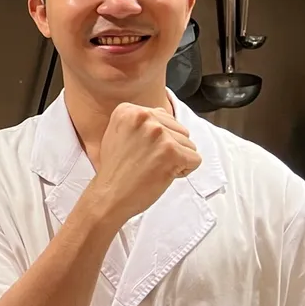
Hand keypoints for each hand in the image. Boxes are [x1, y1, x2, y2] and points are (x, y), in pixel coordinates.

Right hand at [86, 103, 200, 223]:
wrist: (109, 195)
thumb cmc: (116, 170)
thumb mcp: (118, 133)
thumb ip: (140, 122)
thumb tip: (164, 114)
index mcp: (129, 110)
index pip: (164, 117)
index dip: (157, 139)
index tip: (139, 150)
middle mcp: (144, 116)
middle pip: (179, 129)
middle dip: (169, 147)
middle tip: (147, 161)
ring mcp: (159, 133)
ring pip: (189, 144)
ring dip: (176, 159)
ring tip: (153, 168)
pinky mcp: (172, 151)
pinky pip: (195, 159)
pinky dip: (183, 171)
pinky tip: (163, 174)